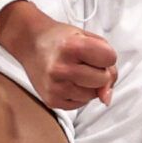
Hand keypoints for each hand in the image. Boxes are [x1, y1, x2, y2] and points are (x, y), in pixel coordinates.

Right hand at [0, 3, 117, 109]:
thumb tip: (106, 97)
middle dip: (99, 72)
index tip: (94, 51)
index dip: (106, 55)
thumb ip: (108, 63)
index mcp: (72, 47)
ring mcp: (55, 87)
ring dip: (89, 85)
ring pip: (93, 95)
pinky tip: (68, 81)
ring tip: (74, 71)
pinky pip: (80, 104)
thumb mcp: (88, 38)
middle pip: (102, 80)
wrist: (31, 43)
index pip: (110, 58)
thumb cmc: (60, 39)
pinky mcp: (52, 100)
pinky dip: (79, 94)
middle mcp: (61, 68)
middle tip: (83, 62)